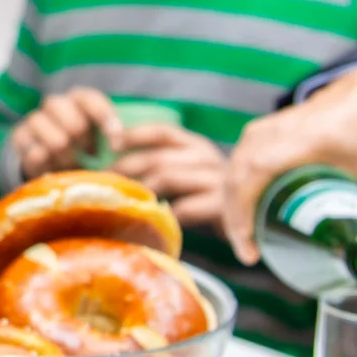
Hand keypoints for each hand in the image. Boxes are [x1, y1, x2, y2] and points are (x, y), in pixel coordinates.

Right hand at [9, 88, 122, 179]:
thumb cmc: (82, 149)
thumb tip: (121, 144)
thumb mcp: (102, 140)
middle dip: (83, 141)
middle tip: (88, 154)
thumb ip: (112, 136)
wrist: (48, 163)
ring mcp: (34, 120)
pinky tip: (52, 168)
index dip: (105, 119)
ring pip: (57, 141)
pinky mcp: (19, 137)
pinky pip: (37, 155)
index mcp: (77, 99)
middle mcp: (55, 104)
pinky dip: (49, 166)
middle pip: (72, 121)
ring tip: (69, 163)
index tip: (117, 145)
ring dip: (67, 157)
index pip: (90, 99)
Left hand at [113, 125, 227, 227]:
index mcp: (196, 146)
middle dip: (127, 169)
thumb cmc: (210, 200)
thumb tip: (116, 169)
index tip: (111, 143)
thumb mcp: (189, 175)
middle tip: (105, 182)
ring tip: (121, 200)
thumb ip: (163, 167)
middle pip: (158, 158)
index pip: (162, 132)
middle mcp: (207, 158)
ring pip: (168, 178)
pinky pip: (184, 208)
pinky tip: (151, 221)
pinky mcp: (223, 206)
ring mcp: (217, 180)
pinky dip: (164, 213)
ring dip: (141, 190)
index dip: (135, 134)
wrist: (251, 224)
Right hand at [220, 66, 356, 262]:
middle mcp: (277, 131)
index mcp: (306, 138)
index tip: (252, 244)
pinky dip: (234, 191)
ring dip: (231, 206)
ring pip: (230, 170)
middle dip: (235, 218)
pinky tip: (243, 216)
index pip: (258, 170)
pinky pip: (234, 163)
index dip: (245, 208)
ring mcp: (263, 128)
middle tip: (250, 255)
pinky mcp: (258, 132)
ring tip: (245, 241)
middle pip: (237, 175)